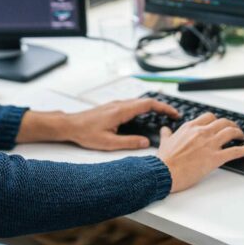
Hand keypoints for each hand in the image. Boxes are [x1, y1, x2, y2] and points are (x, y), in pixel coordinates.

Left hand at [57, 97, 180, 150]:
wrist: (70, 125)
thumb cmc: (85, 133)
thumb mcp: (109, 143)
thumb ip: (129, 142)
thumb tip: (146, 143)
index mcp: (121, 111)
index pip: (148, 104)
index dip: (164, 108)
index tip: (174, 113)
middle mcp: (119, 105)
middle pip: (146, 101)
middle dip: (162, 107)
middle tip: (173, 116)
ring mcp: (116, 105)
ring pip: (139, 103)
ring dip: (153, 108)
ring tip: (162, 117)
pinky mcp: (112, 108)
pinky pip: (132, 105)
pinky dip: (143, 109)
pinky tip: (144, 118)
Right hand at [156, 113, 243, 192]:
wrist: (164, 171)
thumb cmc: (165, 160)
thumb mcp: (164, 142)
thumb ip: (166, 134)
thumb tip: (165, 130)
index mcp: (190, 127)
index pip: (209, 117)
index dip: (217, 120)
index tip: (219, 124)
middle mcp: (202, 132)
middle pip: (223, 122)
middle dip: (231, 125)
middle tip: (234, 129)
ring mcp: (210, 144)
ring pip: (231, 132)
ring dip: (239, 133)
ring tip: (243, 137)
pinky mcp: (215, 158)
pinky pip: (235, 151)